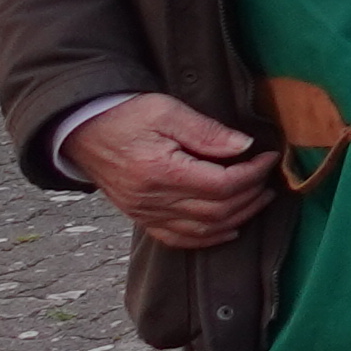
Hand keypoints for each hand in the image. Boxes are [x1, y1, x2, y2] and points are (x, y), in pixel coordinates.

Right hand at [59, 94, 270, 248]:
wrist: (81, 129)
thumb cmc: (124, 114)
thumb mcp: (166, 111)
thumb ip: (206, 131)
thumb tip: (244, 146)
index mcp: (160, 172)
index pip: (222, 185)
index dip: (253, 174)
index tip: (269, 157)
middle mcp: (151, 200)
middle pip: (217, 211)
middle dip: (251, 195)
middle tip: (269, 178)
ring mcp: (144, 213)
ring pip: (202, 230)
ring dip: (237, 217)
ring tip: (259, 199)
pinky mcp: (140, 217)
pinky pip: (177, 239)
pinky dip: (208, 238)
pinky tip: (229, 229)